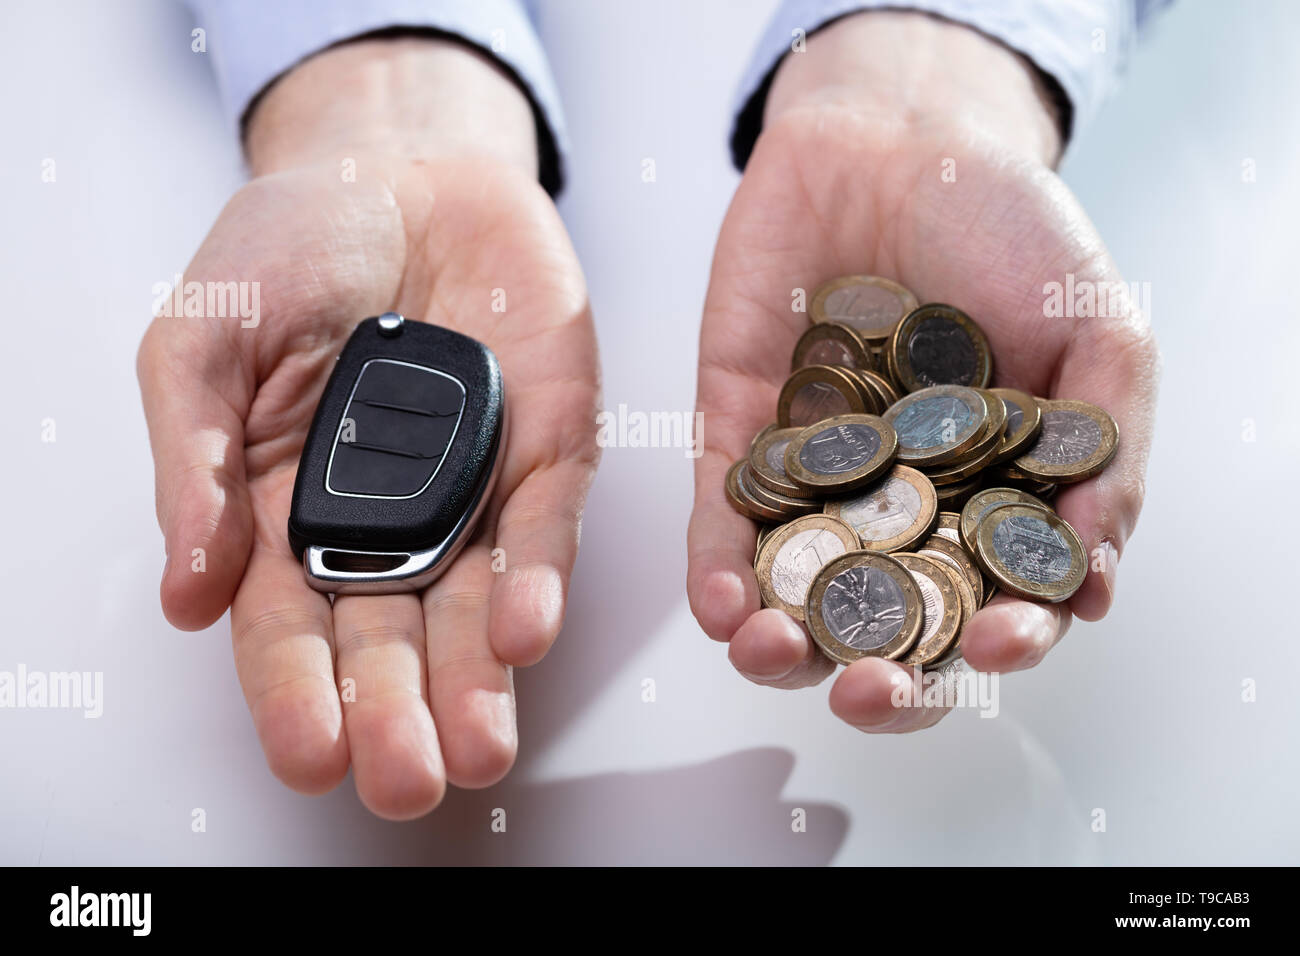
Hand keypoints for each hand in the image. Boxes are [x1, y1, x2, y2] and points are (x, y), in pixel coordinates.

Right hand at [137, 40, 599, 816]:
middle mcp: (387, 523)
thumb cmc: (292, 249)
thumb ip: (192, 457)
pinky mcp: (547, 449)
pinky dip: (536, 577)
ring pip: (476, 607)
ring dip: (477, 680)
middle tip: (403, 778)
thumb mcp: (204, 336)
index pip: (290, 627)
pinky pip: (544, 523)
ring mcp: (474, 492)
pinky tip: (524, 632)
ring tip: (475, 747)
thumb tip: (184, 587)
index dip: (297, 692)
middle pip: (389, 639)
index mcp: (288, 512)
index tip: (311, 751)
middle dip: (396, 713)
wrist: (401, 168)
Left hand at [687, 13, 1157, 731]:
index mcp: (996, 499)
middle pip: (890, 629)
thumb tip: (1091, 585)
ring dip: (781, 645)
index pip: (999, 603)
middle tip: (867, 691)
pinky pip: (722, 525)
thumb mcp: (1097, 330)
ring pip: (796, 596)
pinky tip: (720, 607)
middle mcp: (904, 507)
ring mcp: (818, 482)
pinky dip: (716, 573)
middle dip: (880, 680)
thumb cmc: (1008, 230)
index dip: (1000, 641)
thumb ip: (1104, 454)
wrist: (895, 140)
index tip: (993, 645)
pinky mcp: (739, 443)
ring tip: (774, 651)